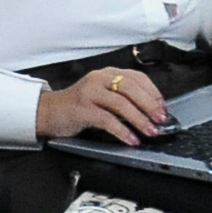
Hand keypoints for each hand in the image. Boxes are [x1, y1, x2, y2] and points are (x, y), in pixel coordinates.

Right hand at [36, 61, 167, 142]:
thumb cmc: (78, 106)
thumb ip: (122, 99)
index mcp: (108, 74)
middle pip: (131, 88)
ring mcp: (90, 92)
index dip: (154, 93)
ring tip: (150, 131)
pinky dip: (122, 130)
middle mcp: (99, 79)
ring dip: (139, 119)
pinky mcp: (82, 109)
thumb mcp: (102, 97)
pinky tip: (131, 139)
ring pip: (121, 103)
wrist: (48, 112)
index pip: (138, 78)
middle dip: (150, 105)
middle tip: (161, 119)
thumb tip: (150, 113)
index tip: (164, 108)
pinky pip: (107, 119)